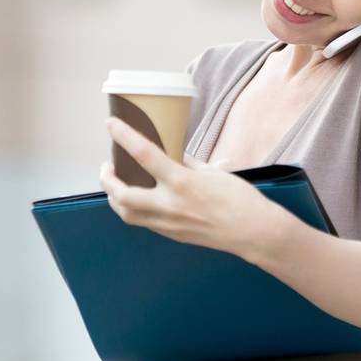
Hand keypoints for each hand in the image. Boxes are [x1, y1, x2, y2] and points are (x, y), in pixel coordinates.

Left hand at [100, 117, 275, 256]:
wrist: (253, 232)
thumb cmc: (240, 200)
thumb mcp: (213, 173)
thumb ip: (187, 164)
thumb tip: (172, 155)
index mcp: (182, 182)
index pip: (144, 155)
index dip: (124, 137)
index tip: (111, 124)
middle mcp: (170, 205)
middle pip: (122, 195)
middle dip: (107, 180)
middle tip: (107, 166)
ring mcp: (169, 223)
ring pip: (127, 214)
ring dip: (114, 198)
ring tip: (115, 185)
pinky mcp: (172, 235)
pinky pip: (143, 222)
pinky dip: (133, 209)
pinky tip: (136, 200)